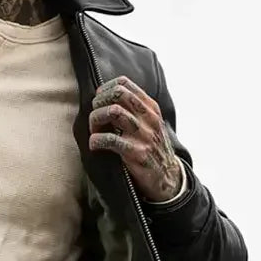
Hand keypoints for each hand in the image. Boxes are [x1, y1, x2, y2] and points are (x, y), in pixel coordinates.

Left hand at [89, 76, 183, 202]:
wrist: (167, 177)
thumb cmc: (152, 149)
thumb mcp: (150, 124)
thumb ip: (135, 111)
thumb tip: (106, 99)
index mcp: (150, 108)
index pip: (124, 84)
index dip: (105, 89)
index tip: (98, 101)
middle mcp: (148, 118)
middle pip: (117, 94)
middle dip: (99, 103)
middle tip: (94, 118)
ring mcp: (143, 135)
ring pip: (113, 112)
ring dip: (96, 120)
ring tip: (94, 131)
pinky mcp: (136, 153)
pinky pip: (109, 139)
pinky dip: (96, 141)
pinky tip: (94, 145)